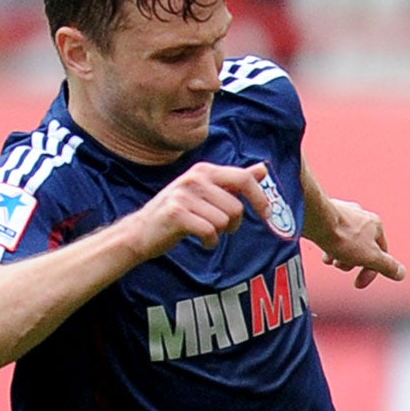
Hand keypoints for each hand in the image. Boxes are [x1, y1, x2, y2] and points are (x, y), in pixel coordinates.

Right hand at [123, 163, 276, 259]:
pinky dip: (210, 242)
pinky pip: (210, 232)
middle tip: (222, 228)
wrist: (142, 231)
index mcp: (204, 170)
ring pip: (224, 222)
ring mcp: (184, 195)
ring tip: (206, 231)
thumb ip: (234, 180)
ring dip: (220, 234)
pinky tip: (202, 240)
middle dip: (234, 224)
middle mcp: (194, 178)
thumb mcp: (207, 192)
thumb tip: (262, 168)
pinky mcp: (176, 213)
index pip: (243, 178)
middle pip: (236, 207)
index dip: (260, 198)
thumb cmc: (180, 212)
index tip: (268, 215)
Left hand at [310, 196, 405, 288]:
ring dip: (340, 256)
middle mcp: (361, 215)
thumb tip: (401, 273)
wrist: (316, 219)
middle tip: (341, 267)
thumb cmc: (343, 237)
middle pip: (362, 247)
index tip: (358, 284)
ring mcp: (344, 213)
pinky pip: (332, 234)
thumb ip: (387, 266)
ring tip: (331, 261)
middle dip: (352, 263)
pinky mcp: (327, 214)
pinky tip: (324, 252)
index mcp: (376, 225)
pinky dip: (329, 246)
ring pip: (346, 241)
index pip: (381, 253)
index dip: (371, 272)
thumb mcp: (370, 257)